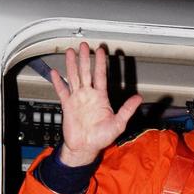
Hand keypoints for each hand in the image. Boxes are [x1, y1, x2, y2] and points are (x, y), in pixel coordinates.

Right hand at [49, 42, 142, 166]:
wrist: (85, 148)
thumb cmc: (101, 138)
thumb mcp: (118, 123)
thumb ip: (127, 109)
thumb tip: (138, 98)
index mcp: (100, 98)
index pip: (101, 76)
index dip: (101, 63)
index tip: (101, 51)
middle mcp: (88, 96)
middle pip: (86, 72)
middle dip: (85, 58)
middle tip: (84, 46)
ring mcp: (77, 99)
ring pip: (74, 77)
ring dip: (72, 65)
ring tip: (70, 52)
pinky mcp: (67, 106)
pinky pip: (62, 91)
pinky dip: (58, 82)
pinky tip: (54, 73)